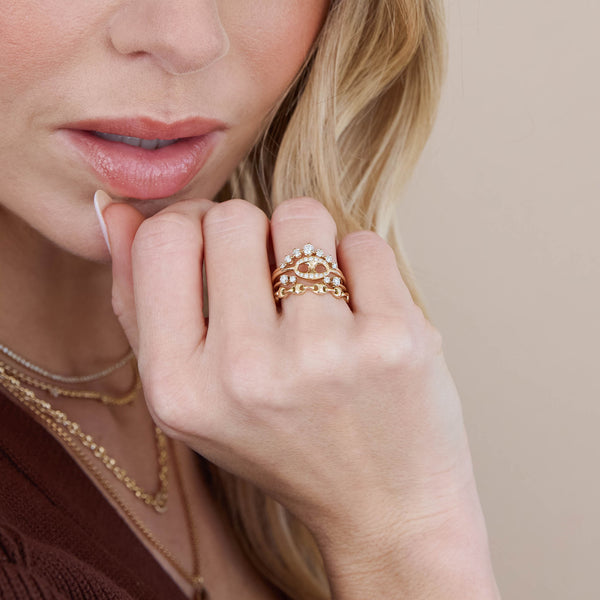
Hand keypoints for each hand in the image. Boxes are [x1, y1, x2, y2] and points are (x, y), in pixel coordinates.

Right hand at [101, 195, 480, 550]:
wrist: (385, 506)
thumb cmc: (284, 444)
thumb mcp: (192, 394)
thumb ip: (141, 301)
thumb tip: (117, 211)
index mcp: (178, 387)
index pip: (164, 239)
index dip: (192, 226)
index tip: (219, 247)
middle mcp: (246, 372)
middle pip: (231, 217)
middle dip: (254, 235)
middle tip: (274, 285)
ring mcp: (324, 354)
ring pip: (301, 216)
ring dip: (308, 243)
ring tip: (318, 299)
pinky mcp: (394, 339)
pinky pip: (363, 243)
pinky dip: (361, 268)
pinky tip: (363, 318)